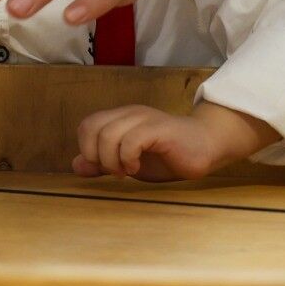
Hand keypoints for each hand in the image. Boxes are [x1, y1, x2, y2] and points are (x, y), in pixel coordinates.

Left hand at [72, 101, 274, 182]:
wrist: (207, 146)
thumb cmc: (168, 156)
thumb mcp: (129, 163)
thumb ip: (103, 163)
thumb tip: (77, 165)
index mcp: (120, 118)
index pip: (86, 125)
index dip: (87, 149)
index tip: (105, 167)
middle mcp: (129, 114)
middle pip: (91, 128)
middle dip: (96, 156)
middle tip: (115, 171)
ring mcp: (144, 119)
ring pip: (108, 134)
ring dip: (112, 160)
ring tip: (127, 171)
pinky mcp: (159, 129)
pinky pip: (131, 140)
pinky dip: (128, 158)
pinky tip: (137, 168)